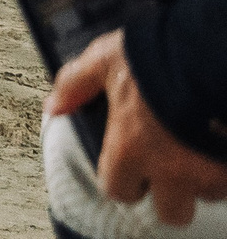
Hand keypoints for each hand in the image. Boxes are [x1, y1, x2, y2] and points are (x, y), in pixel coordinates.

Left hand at [47, 30, 226, 224]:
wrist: (212, 52)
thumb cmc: (157, 55)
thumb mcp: (105, 60)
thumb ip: (76, 84)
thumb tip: (54, 106)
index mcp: (132, 149)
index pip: (118, 191)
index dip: (122, 182)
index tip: (128, 170)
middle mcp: (172, 170)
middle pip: (171, 211)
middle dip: (170, 196)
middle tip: (168, 171)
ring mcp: (211, 171)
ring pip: (208, 195)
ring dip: (202, 179)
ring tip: (196, 149)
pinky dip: (225, 166)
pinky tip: (216, 140)